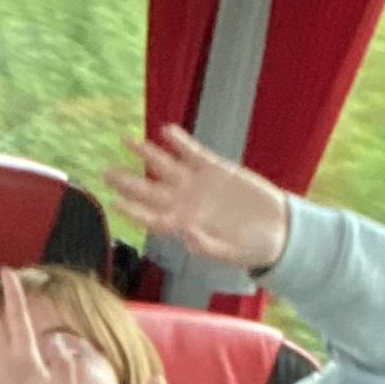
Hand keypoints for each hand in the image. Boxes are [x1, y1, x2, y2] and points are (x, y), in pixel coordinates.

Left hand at [106, 125, 291, 276]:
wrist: (279, 230)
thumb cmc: (253, 248)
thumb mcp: (232, 253)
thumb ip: (208, 245)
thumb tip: (187, 236)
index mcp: (184, 226)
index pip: (151, 217)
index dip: (132, 210)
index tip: (116, 202)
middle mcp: (185, 204)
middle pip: (149, 190)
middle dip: (126, 181)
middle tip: (105, 172)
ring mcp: (198, 185)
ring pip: (165, 166)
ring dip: (146, 154)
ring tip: (127, 140)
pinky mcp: (216, 169)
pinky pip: (192, 153)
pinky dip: (179, 142)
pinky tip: (165, 130)